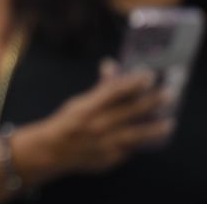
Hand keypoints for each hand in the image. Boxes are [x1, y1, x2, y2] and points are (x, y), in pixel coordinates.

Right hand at [22, 59, 172, 180]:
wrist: (53, 151)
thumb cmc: (68, 122)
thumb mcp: (80, 102)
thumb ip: (100, 88)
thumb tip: (111, 64)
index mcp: (88, 108)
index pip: (116, 91)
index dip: (134, 82)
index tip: (149, 75)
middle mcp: (97, 125)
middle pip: (131, 111)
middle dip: (152, 101)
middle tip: (169, 94)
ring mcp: (104, 144)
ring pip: (136, 135)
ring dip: (154, 128)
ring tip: (169, 123)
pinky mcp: (110, 159)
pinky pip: (129, 150)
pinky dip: (139, 143)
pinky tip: (150, 138)